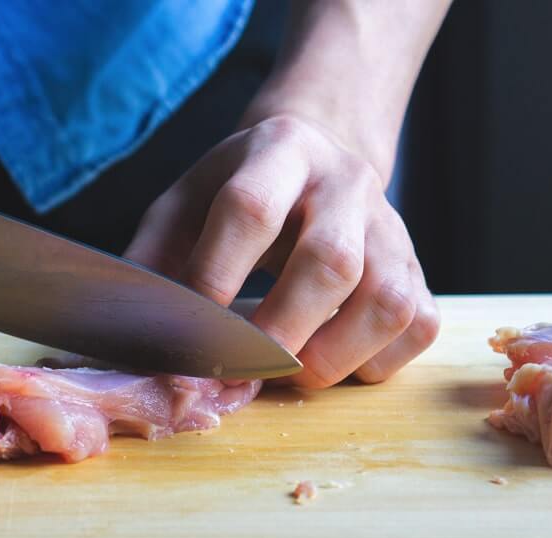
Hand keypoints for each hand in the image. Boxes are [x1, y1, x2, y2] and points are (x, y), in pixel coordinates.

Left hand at [125, 114, 438, 387]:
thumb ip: (153, 259)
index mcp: (278, 153)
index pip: (251, 209)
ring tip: (289, 371)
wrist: (319, 154)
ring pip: (386, 303)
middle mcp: (345, 183)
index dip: (217, 275)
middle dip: (279, 331)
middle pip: (329, 262)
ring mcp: (392, 228)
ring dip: (332, 356)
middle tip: (242, 369)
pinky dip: (376, 363)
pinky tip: (334, 360)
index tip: (191, 333)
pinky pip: (417, 327)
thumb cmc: (240, 192)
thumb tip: (132, 333)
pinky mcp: (419, 270)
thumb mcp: (185, 203)